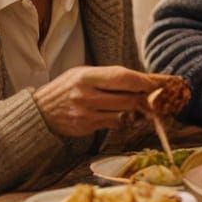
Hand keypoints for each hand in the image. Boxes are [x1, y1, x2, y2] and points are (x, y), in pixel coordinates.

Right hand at [32, 66, 159, 138]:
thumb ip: (110, 77)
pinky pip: (114, 124)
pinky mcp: (86, 127)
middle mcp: (86, 94)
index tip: (162, 82)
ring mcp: (86, 112)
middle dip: (148, 98)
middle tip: (162, 97)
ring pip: (124, 113)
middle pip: (128, 97)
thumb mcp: (83, 74)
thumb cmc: (67, 89)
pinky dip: (125, 120)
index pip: (123, 77)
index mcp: (87, 75)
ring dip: (139, 111)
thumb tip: (144, 80)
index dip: (145, 80)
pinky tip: (129, 116)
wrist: (39, 111)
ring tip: (148, 106)